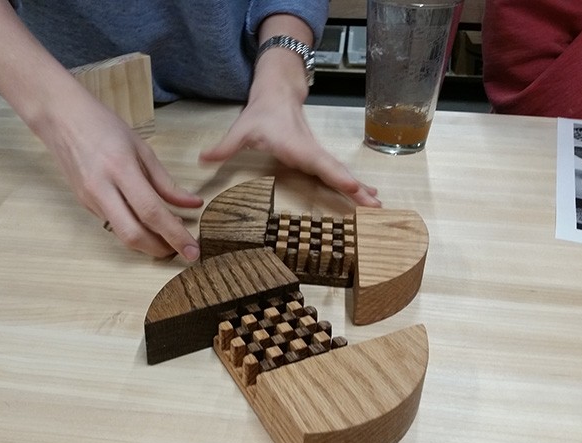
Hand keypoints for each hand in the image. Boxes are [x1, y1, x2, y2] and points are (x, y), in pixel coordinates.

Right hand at [34, 93, 202, 260]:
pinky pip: (113, 224)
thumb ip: (166, 182)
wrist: (60, 118)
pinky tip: (146, 224)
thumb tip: (192, 204)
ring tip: (168, 238)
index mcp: (120, 169)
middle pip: (133, 234)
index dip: (174, 234)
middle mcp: (101, 189)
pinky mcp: (84, 204)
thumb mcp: (142, 148)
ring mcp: (89, 199)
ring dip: (148, 243)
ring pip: (122, 234)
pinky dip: (133, 229)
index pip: (151, 212)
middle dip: (160, 249)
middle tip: (181, 251)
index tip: (193, 250)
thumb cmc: (104, 126)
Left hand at [199, 89, 380, 207]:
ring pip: (341, 174)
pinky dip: (354, 187)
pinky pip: (337, 175)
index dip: (334, 174)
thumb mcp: (241, 130)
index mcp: (295, 146)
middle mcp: (311, 152)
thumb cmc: (260, 114)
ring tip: (378, 207)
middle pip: (336, 171)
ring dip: (361, 190)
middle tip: (375, 206)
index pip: (317, 161)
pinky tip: (368, 198)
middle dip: (356, 188)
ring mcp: (317, 156)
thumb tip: (203, 159)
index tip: (351, 185)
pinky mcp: (318, 160)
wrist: (277, 96)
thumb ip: (224, 147)